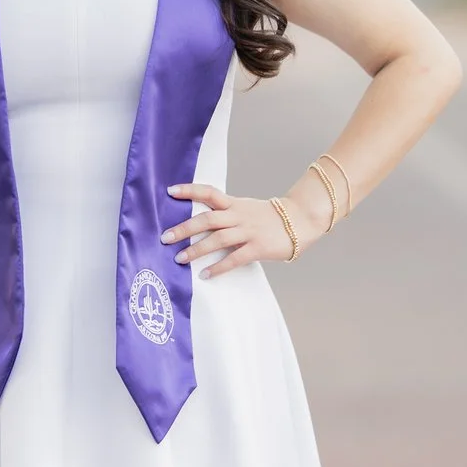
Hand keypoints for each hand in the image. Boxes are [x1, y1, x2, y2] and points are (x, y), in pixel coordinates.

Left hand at [161, 182, 323, 278]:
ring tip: (180, 259)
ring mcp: (249, 231)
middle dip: (184, 228)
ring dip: (197, 249)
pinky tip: (206, 275)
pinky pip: (235, 258)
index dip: (190, 191)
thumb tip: (202, 223)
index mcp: (235, 204)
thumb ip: (227, 213)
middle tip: (165, 238)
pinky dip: (219, 267)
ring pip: (218, 239)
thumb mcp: (247, 208)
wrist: (301, 220)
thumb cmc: (270, 217)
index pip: (209, 193)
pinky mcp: (258, 247)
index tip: (170, 191)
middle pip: (207, 219)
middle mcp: (239, 216)